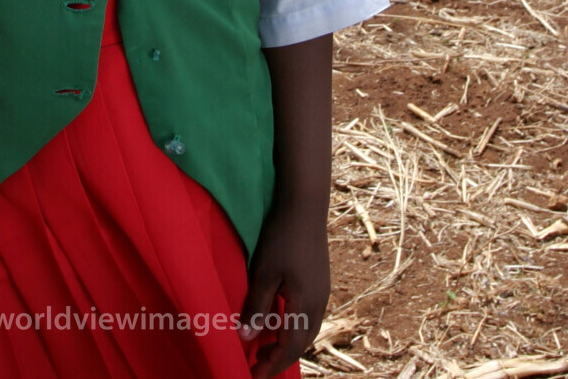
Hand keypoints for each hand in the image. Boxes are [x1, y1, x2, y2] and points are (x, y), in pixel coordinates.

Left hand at [239, 205, 329, 375]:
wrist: (305, 205)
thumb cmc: (282, 237)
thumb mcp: (264, 273)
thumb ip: (257, 307)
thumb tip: (245, 339)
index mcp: (306, 305)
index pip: (289, 348)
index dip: (271, 365)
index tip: (252, 376)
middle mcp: (319, 303)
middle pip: (301, 343)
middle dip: (279, 358)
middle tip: (255, 365)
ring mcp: (321, 291)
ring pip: (306, 329)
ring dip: (286, 342)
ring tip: (264, 347)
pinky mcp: (319, 280)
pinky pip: (307, 314)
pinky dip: (292, 326)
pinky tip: (277, 319)